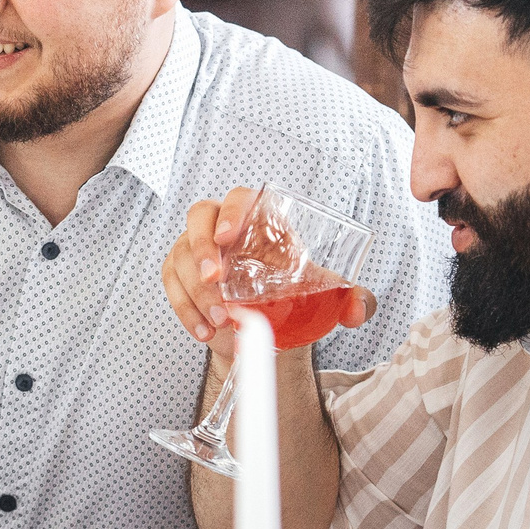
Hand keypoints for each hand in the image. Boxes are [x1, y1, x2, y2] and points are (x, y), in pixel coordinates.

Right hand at [162, 186, 371, 354]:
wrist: (266, 328)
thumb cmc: (295, 298)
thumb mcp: (325, 297)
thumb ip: (352, 300)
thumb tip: (358, 310)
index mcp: (261, 222)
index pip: (241, 197)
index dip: (233, 211)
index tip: (229, 237)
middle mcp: (224, 228)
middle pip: (199, 216)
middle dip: (202, 248)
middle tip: (215, 282)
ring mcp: (197, 249)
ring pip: (182, 255)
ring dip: (196, 290)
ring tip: (220, 320)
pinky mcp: (180, 273)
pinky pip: (171, 285)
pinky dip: (185, 310)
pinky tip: (203, 330)